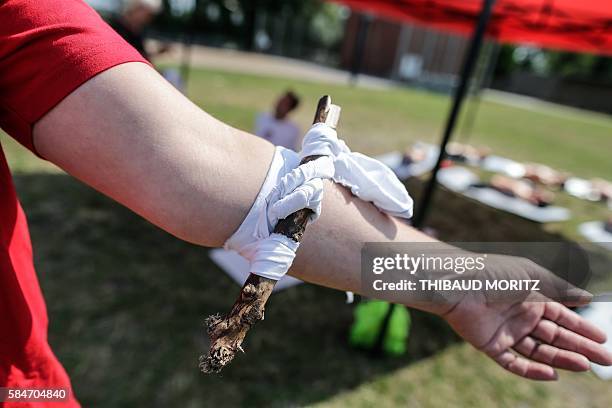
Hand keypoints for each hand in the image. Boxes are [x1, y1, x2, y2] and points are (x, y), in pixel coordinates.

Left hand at [440, 256, 611, 379]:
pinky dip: (532, 371)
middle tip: (605, 360)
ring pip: (539, 351)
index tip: (602, 339)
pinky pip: (514, 362)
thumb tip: (588, 297)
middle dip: (580, 347)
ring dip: (562, 359)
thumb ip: (559, 288)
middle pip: (556, 337)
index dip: (582, 329)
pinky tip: (553, 374)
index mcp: (531, 299)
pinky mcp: (491, 345)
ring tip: (585, 365)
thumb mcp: (532, 276)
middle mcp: (521, 317)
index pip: (563, 317)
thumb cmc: (495, 273)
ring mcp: (506, 332)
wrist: (460, 283)